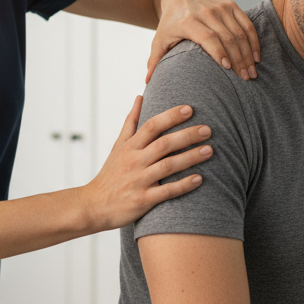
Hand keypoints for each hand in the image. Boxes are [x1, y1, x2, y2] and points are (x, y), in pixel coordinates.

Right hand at [77, 98, 211, 231]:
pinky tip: (200, 179)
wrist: (94, 206)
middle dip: (187, 135)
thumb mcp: (117, 146)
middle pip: (163, 144)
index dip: (170, 116)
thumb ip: (131, 122)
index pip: (151, 126)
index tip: (189, 109)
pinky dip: (183, 185)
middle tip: (208, 130)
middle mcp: (134, 161)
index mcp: (130, 147)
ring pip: (168, 166)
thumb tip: (140, 97)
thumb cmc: (110, 175)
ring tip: (209, 151)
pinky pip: (167, 191)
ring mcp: (139, 181)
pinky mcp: (143, 200)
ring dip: (190, 157)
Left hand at [148, 0, 259, 82]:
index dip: (219, 52)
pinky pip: (246, 24)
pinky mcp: (231, 5)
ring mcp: (220, 7)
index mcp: (188, 21)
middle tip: (245, 78)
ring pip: (239, 32)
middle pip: (227, 37)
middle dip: (238, 59)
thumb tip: (147, 82)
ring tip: (252, 72)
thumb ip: (154, 60)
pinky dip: (253, 40)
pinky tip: (256, 57)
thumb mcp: (160, 39)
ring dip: (248, 53)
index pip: (208, 36)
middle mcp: (206, 12)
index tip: (228, 68)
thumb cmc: (170, 22)